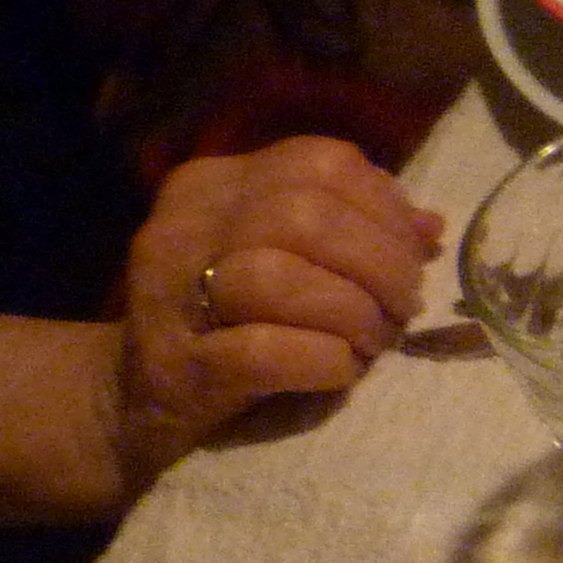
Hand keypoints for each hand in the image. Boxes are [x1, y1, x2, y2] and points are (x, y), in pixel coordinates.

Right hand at [117, 139, 439, 492]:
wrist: (133, 400)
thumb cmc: (232, 321)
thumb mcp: (289, 261)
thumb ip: (353, 231)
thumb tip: (429, 226)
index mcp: (216, 185)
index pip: (320, 162)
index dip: (385, 208)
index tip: (412, 255)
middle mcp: (185, 226)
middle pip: (304, 214)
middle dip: (379, 263)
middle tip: (400, 307)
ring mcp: (172, 294)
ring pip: (276, 276)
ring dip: (352, 313)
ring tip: (373, 341)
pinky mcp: (178, 364)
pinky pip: (263, 350)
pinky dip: (322, 360)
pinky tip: (341, 370)